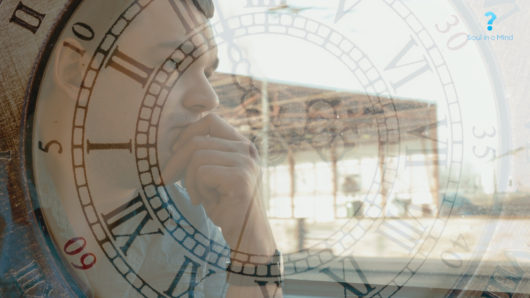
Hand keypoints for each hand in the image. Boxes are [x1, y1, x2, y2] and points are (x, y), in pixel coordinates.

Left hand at [161, 114, 274, 254]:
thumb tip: (175, 144)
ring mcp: (245, 162)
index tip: (175, 153)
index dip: (187, 133)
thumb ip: (202, 156)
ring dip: (190, 180)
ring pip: (197, 157)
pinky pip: (202, 172)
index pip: (210, 120)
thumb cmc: (226, 207)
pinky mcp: (240, 178)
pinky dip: (198, 189)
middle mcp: (246, 149)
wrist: (246, 236)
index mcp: (241, 145)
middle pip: (198, 139)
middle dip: (176, 161)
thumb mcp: (212, 176)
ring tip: (200, 196)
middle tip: (168, 179)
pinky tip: (208, 201)